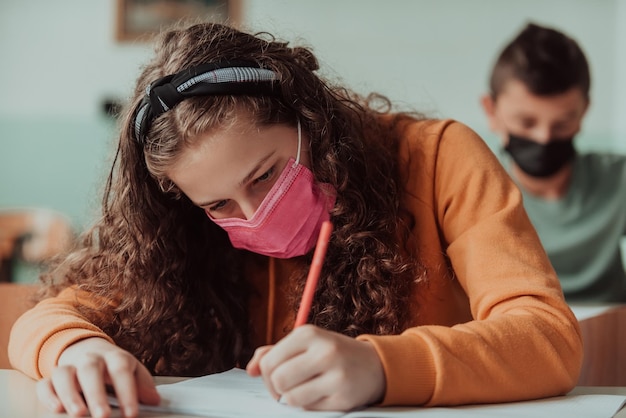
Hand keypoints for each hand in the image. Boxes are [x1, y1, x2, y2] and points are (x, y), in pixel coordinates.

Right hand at [35, 337, 159, 417]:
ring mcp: (69, 366)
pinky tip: (56, 410)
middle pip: (90, 370)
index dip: (127, 391)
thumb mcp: (132, 370)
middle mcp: (90, 358)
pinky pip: (45, 383)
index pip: (121, 369)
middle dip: (97, 394)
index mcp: (114, 356)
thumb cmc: (114, 367)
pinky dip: (48, 396)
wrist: (87, 349)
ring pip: (64, 374)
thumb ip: (143, 385)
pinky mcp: (52, 377)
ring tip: (79, 415)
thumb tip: (155, 401)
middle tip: (104, 416)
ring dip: (70, 395)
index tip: (132, 414)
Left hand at [246, 325, 384, 410]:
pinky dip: (309, 405)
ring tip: (305, 390)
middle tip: (287, 388)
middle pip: (277, 380)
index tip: (274, 377)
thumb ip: (275, 353)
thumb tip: (250, 369)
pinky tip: (321, 394)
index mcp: (309, 333)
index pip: (269, 360)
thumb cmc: (333, 354)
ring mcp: (336, 375)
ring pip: (291, 398)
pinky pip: (309, 409)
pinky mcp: (343, 397)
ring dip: (293, 399)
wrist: (375, 365)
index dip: (265, 375)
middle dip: (277, 389)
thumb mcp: (305, 345)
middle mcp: (324, 351)